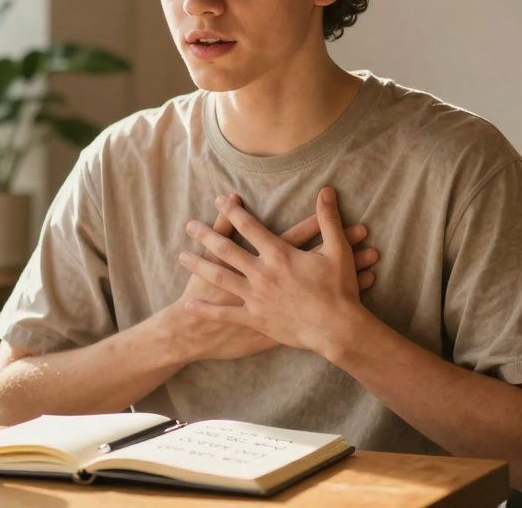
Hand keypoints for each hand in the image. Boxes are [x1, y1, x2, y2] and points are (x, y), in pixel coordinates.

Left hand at [178, 187, 366, 354]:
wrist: (337, 329)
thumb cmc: (339, 290)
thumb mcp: (338, 250)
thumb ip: (328, 219)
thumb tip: (326, 191)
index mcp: (279, 254)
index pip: (249, 226)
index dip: (232, 211)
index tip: (219, 200)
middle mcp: (261, 273)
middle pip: (226, 250)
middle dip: (206, 235)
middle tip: (190, 226)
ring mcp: (255, 297)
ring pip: (220, 278)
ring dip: (199, 266)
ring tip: (181, 257)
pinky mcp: (255, 319)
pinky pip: (225, 314)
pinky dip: (205, 309)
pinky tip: (189, 303)